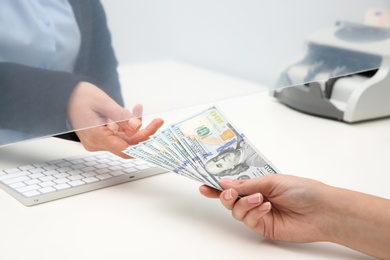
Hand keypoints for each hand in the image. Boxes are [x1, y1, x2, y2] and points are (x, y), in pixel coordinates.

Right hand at [67, 82, 163, 157]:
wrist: (64, 94)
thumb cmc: (79, 96)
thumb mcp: (104, 103)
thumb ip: (121, 116)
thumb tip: (137, 127)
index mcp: (96, 137)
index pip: (126, 148)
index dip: (143, 141)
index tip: (155, 129)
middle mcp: (97, 143)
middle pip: (128, 145)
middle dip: (143, 133)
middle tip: (157, 121)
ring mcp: (99, 141)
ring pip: (125, 139)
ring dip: (135, 126)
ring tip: (138, 109)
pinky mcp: (102, 136)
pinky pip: (119, 134)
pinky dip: (127, 125)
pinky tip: (132, 112)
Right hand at [199, 174, 331, 242]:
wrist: (322, 211)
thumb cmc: (303, 190)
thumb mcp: (271, 181)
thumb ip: (246, 185)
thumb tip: (225, 184)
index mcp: (258, 185)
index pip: (233, 186)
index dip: (217, 187)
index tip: (204, 186)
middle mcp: (256, 199)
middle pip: (230, 200)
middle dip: (226, 196)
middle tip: (229, 193)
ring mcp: (259, 214)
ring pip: (236, 212)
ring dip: (244, 204)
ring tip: (259, 199)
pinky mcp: (264, 227)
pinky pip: (248, 221)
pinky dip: (254, 213)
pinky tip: (265, 207)